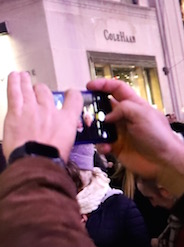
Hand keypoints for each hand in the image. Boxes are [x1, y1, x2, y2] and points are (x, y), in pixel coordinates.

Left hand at [2, 72, 80, 161]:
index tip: (68, 94)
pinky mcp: (16, 112)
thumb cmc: (49, 159)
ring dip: (25, 82)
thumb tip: (58, 139)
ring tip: (23, 77)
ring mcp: (32, 109)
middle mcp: (50, 110)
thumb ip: (63, 136)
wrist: (36, 161)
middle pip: (45, 92)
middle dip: (40, 91)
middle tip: (36, 91)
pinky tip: (13, 76)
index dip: (71, 94)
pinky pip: (14, 92)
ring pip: (29, 89)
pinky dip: (13, 82)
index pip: (74, 99)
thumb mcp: (67, 147)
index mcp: (66, 120)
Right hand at [86, 78, 183, 196]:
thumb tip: (106, 115)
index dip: (103, 85)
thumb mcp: (143, 115)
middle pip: (104, 107)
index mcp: (134, 105)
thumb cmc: (159, 137)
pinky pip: (100, 143)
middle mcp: (125, 117)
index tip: (90, 86)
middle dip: (92, 108)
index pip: (117, 89)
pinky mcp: (115, 146)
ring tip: (92, 132)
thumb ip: (123, 108)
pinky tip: (106, 147)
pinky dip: (100, 145)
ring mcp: (119, 132)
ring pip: (99, 126)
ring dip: (94, 129)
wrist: (162, 162)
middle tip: (83, 110)